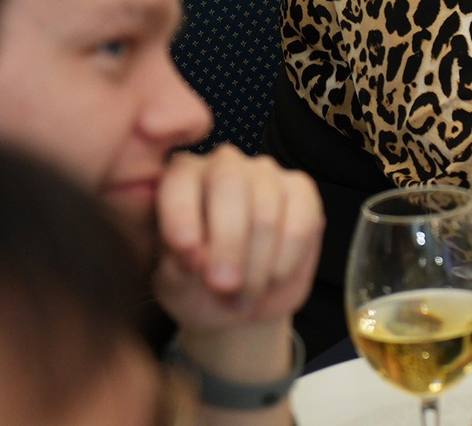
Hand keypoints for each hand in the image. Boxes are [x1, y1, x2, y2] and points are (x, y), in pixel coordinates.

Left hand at [154, 145, 321, 344]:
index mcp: (180, 180)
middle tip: (223, 286)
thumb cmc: (194, 288)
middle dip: (227, 242)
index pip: (179, 182)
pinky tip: (271, 281)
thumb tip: (170, 231)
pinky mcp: (302, 191)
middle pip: (229, 186)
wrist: (236, 306)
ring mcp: (266, 174)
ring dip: (255, 265)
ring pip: (265, 212)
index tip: (188, 259)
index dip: (183, 218)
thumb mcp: (171, 283)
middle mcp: (223, 165)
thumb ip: (172, 259)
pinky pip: (299, 225)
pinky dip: (284, 262)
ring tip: (242, 298)